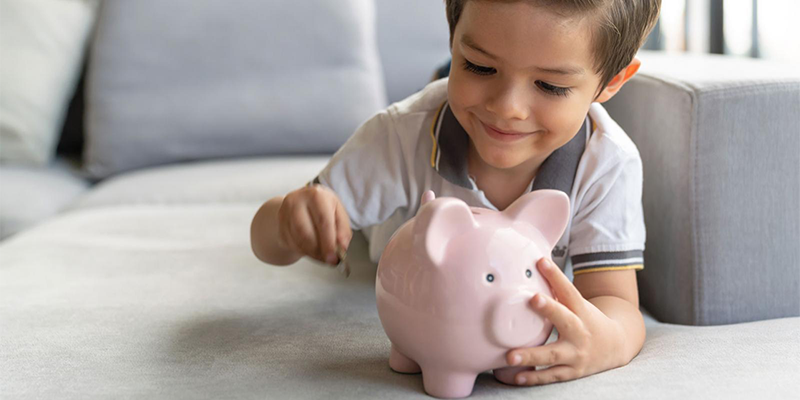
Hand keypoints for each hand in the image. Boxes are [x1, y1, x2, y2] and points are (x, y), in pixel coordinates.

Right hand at [277, 184, 351, 265]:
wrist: (302, 203)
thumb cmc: (323, 209)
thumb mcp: (338, 214)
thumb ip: (343, 230)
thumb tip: (341, 247)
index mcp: (317, 195)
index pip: (323, 221)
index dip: (329, 242)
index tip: (334, 257)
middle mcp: (298, 201)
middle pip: (306, 232)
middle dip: (319, 250)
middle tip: (328, 260)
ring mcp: (285, 212)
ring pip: (297, 240)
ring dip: (312, 253)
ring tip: (322, 256)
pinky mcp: (280, 223)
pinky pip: (291, 243)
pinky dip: (303, 251)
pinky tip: (311, 250)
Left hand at [505, 258, 626, 384]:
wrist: (617, 346)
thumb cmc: (588, 320)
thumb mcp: (578, 303)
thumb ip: (558, 291)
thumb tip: (533, 264)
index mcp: (581, 311)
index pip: (568, 290)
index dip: (555, 275)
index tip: (541, 262)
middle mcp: (580, 332)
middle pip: (564, 320)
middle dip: (549, 309)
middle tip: (533, 299)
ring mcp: (576, 354)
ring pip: (553, 355)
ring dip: (531, 355)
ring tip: (510, 355)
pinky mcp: (572, 372)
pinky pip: (550, 376)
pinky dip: (533, 377)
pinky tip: (516, 377)